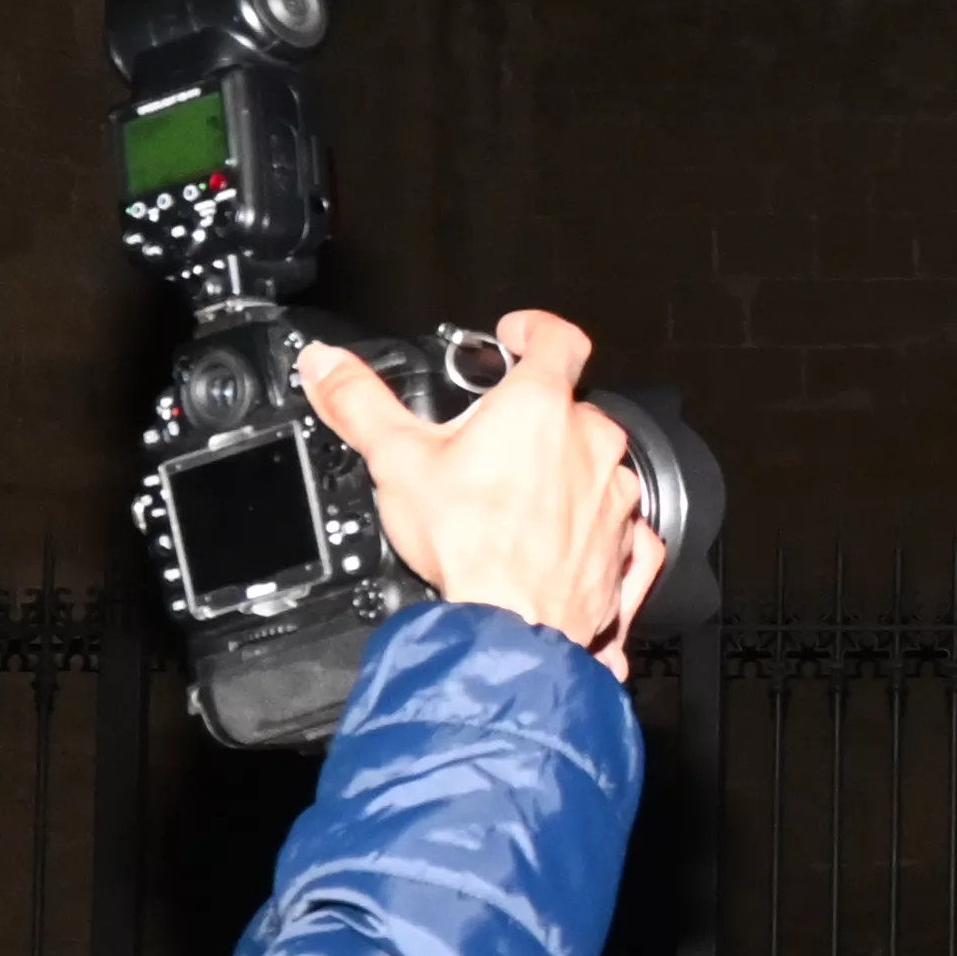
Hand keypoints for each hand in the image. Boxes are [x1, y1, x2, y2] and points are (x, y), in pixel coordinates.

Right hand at [301, 308, 659, 670]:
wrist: (513, 626)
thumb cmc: (470, 544)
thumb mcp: (396, 460)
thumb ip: (359, 403)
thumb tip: (327, 366)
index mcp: (541, 408)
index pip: (558, 339)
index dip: (535, 329)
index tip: (517, 335)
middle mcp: (593, 445)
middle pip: (570, 410)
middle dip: (533, 422)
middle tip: (491, 448)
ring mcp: (617, 496)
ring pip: (593, 467)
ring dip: (562, 475)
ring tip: (513, 503)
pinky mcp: (629, 543)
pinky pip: (617, 524)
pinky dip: (590, 528)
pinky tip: (554, 543)